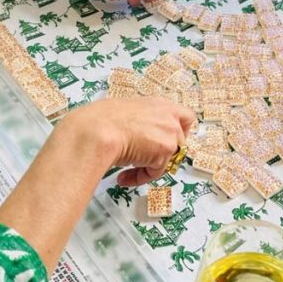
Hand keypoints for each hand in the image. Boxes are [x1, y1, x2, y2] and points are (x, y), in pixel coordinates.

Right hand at [56, 97, 195, 186]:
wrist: (97, 130)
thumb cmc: (102, 120)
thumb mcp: (126, 113)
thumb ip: (141, 122)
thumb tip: (138, 136)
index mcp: (160, 104)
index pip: (185, 117)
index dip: (179, 132)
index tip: (166, 141)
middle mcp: (170, 117)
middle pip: (179, 142)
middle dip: (162, 154)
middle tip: (143, 160)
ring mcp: (170, 134)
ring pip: (168, 160)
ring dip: (149, 167)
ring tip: (126, 171)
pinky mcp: (165, 152)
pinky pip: (155, 172)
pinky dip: (140, 177)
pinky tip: (123, 176)